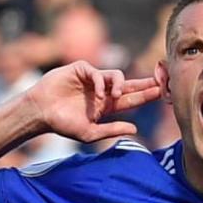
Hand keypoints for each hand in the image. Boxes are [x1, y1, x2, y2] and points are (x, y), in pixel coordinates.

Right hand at [25, 61, 160, 142]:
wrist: (41, 113)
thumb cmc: (62, 125)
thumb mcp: (90, 132)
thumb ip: (112, 129)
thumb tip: (135, 129)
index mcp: (106, 106)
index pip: (131, 99)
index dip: (146, 95)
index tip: (162, 92)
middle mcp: (102, 91)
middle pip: (129, 84)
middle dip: (145, 83)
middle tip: (161, 81)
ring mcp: (93, 79)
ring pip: (116, 76)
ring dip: (120, 85)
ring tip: (117, 96)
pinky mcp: (82, 70)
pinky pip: (98, 73)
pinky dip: (100, 83)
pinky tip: (98, 94)